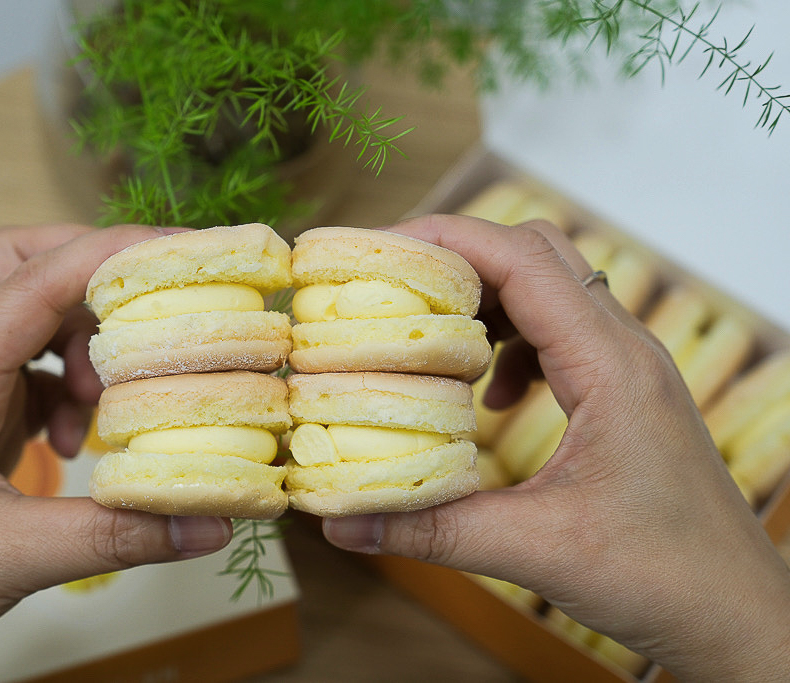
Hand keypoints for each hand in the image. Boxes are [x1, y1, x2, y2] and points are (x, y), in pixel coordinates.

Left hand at [0, 224, 232, 681]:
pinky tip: (84, 443)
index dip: (105, 255)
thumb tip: (209, 522)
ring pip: (36, 324)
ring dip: (87, 344)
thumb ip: (115, 535)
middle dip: (91, 275)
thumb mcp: (10, 557)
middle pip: (23, 272)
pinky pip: (40, 378)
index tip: (177, 251)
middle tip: (154, 305)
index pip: (30, 281)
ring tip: (114, 399)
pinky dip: (77, 394)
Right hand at [323, 214, 789, 680]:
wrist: (734, 612)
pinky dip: (511, 343)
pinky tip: (490, 396)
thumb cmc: (663, 576)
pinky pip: (561, 335)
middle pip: (538, 255)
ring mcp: (628, 369)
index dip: (447, 240)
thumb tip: (342, 521)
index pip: (525, 260)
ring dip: (486, 298)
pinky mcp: (623, 394)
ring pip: (551, 290)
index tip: (380, 250)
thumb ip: (432, 531)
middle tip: (391, 285)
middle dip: (460, 257)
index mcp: (611, 366)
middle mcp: (625, 351)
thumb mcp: (536, 550)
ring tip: (430, 336)